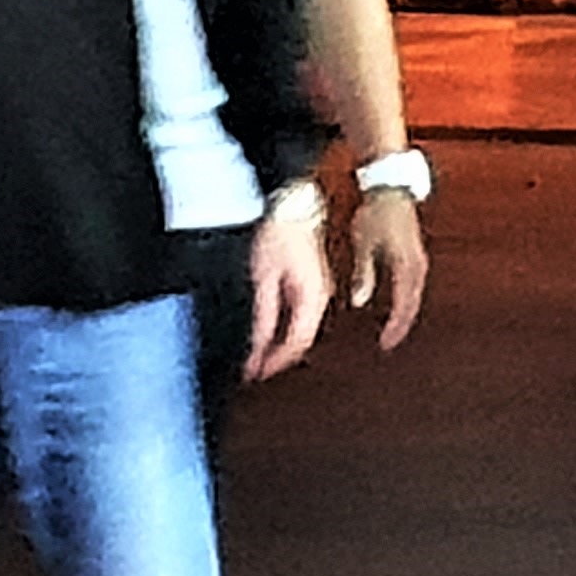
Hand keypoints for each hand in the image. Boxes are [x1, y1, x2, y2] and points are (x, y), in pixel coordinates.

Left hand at [243, 192, 332, 380]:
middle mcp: (322, 298)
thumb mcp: (264, 275)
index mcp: (312, 297)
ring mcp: (321, 291)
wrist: (298, 202)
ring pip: (302, 330)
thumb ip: (264, 313)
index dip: (275, 363)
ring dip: (281, 347)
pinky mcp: (314, 284)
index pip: (296, 343)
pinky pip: (301, 316)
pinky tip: (271, 335)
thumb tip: (259, 343)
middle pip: (301, 341)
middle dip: (276, 360)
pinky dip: (285, 330)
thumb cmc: (281, 231)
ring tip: (258, 360)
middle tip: (254, 372)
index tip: (255, 374)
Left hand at [345, 187, 428, 348]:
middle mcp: (417, 265)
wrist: (390, 188)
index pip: (403, 304)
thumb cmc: (376, 212)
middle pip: (412, 303)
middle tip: (389, 341)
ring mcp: (419, 259)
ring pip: (415, 294)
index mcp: (405, 265)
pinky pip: (413, 284)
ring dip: (405, 312)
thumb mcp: (364, 244)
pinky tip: (397, 304)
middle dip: (402, 324)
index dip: (395, 326)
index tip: (386, 342)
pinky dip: (406, 298)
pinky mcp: (415, 254)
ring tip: (393, 328)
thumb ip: (364, 274)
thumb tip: (359, 301)